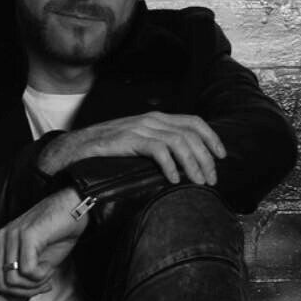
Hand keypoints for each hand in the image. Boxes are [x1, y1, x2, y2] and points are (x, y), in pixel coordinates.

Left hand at [0, 188, 87, 300]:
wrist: (73, 209)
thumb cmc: (55, 234)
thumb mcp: (34, 264)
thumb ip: (18, 282)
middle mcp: (0, 239)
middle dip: (23, 294)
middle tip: (41, 286)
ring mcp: (12, 236)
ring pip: (12, 281)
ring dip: (33, 285)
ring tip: (47, 274)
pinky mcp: (27, 236)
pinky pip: (27, 271)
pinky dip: (41, 275)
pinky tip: (49, 268)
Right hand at [38, 112, 225, 185]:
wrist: (78, 147)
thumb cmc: (109, 149)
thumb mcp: (139, 142)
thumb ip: (159, 145)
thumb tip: (184, 163)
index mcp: (157, 118)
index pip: (194, 121)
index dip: (212, 137)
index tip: (222, 156)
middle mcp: (152, 120)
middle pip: (191, 134)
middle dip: (206, 157)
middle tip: (211, 178)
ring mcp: (141, 128)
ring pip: (179, 142)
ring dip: (193, 164)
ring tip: (198, 182)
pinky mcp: (130, 139)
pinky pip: (159, 150)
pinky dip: (170, 166)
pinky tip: (173, 179)